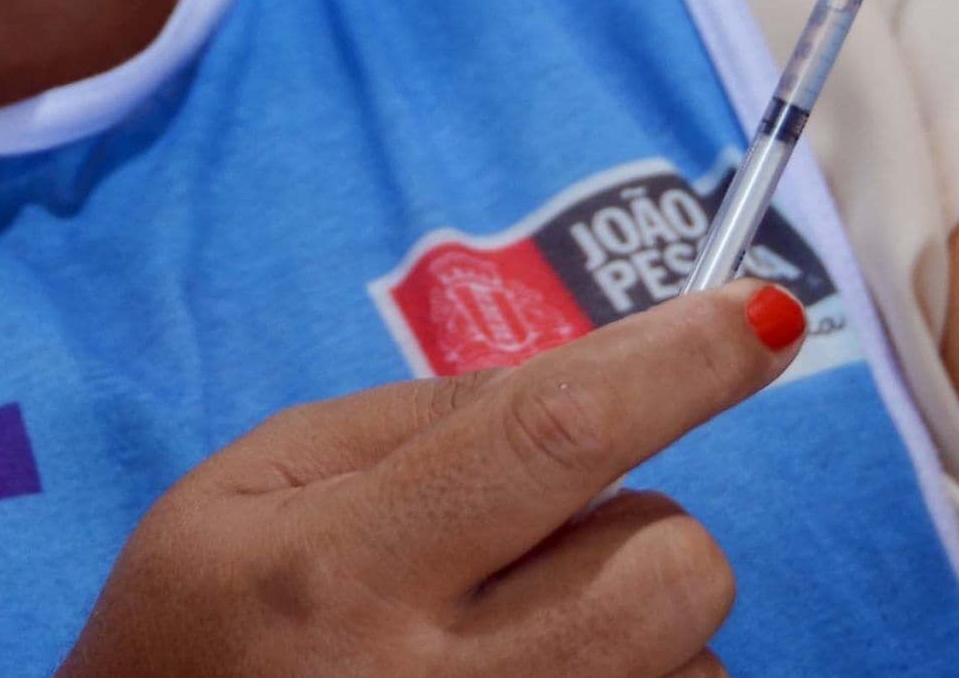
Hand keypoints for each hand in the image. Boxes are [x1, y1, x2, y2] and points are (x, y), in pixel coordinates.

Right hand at [57, 281, 808, 677]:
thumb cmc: (189, 637)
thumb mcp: (244, 491)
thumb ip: (412, 419)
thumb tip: (597, 373)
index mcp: (339, 570)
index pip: (551, 438)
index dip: (677, 365)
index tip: (769, 315)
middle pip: (671, 571)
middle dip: (643, 530)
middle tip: (545, 546)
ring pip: (692, 665)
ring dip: (634, 631)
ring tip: (510, 651)